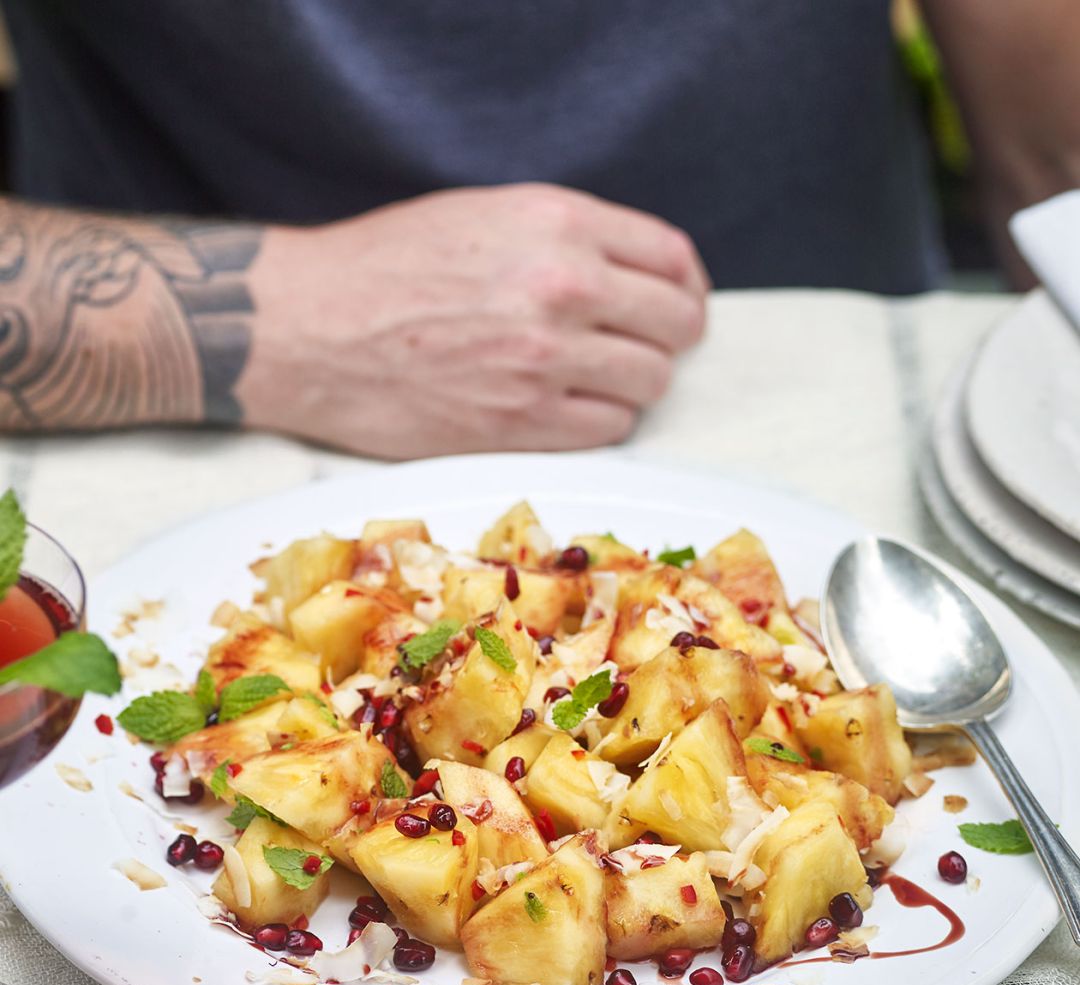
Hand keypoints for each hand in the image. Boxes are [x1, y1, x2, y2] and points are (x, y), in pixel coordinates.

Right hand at [239, 184, 708, 458]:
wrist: (305, 326)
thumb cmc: (383, 266)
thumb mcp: (484, 214)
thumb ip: (565, 237)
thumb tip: (631, 276)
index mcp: (556, 222)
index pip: (672, 259)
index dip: (684, 287)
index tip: (674, 303)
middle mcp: (561, 286)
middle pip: (675, 326)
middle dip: (668, 339)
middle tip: (642, 347)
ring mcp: (543, 361)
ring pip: (649, 383)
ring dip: (632, 384)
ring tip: (593, 379)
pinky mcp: (519, 424)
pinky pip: (608, 429)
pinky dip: (598, 420)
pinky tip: (565, 407)